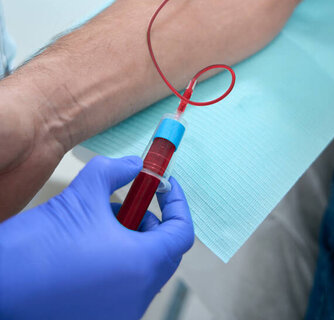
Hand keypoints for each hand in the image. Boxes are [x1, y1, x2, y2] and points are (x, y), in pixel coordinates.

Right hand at [0, 156, 193, 319]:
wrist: (1, 283)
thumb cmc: (39, 244)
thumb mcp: (84, 193)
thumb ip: (116, 171)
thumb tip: (135, 164)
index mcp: (140, 266)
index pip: (181, 233)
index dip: (176, 204)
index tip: (165, 186)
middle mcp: (135, 297)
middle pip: (164, 254)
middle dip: (152, 222)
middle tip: (133, 201)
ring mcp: (118, 315)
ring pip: (143, 272)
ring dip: (134, 242)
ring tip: (104, 221)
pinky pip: (123, 290)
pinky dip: (119, 264)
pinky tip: (91, 246)